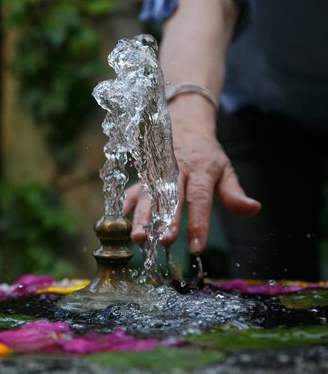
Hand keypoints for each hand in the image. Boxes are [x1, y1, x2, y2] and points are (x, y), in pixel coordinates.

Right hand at [123, 95, 260, 254]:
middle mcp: (176, 172)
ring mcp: (157, 173)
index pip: (199, 200)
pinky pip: (132, 191)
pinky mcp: (143, 176)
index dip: (198, 224)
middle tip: (165, 241)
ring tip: (139, 237)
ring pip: (148, 197)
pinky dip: (125, 206)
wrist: (184, 125)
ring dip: (142, 217)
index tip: (196, 247)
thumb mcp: (225, 169)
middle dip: (167, 221)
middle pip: (170, 198)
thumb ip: (234, 193)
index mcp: (200, 171)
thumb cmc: (206, 155)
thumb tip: (253, 209)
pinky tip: (119, 222)